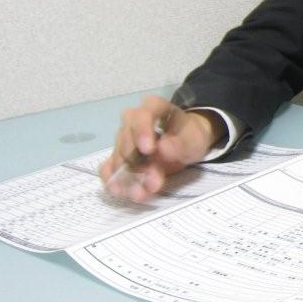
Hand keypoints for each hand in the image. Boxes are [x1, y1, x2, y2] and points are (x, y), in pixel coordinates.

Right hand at [98, 94, 224, 201]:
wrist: (186, 143)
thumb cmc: (189, 135)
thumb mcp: (193, 138)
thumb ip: (181, 143)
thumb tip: (163, 149)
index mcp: (152, 107)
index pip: (142, 115)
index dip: (142, 131)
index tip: (149, 150)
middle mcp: (132, 120)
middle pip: (127, 140)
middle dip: (138, 164)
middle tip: (154, 182)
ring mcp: (123, 138)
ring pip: (118, 157)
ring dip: (128, 178)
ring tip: (141, 194)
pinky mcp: (118, 157)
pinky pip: (108, 168)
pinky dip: (113, 181)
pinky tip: (121, 191)